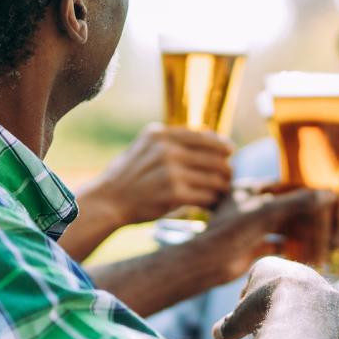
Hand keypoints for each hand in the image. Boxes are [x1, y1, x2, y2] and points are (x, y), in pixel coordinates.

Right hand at [79, 123, 232, 225]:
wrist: (108, 200)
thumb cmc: (130, 175)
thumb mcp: (146, 147)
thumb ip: (173, 141)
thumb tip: (211, 135)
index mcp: (160, 135)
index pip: (204, 136)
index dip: (222, 145)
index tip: (230, 152)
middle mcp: (166, 149)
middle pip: (214, 157)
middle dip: (225, 169)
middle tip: (227, 178)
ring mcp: (171, 171)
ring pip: (214, 178)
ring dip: (222, 187)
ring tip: (221, 192)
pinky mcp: (174, 193)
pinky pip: (206, 195)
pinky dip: (212, 201)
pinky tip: (211, 204)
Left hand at [199, 182, 333, 283]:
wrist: (211, 262)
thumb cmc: (234, 230)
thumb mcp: (268, 211)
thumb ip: (298, 202)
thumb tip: (328, 193)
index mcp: (248, 188)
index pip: (283, 186)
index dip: (305, 191)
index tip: (327, 196)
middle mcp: (250, 205)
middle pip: (284, 207)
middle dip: (306, 215)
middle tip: (329, 219)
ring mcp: (251, 226)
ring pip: (282, 226)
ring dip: (301, 232)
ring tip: (323, 236)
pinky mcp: (253, 246)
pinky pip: (278, 244)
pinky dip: (292, 247)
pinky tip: (310, 252)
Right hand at [212, 256, 338, 338]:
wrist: (303, 310)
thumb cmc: (263, 311)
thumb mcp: (237, 321)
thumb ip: (226, 326)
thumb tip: (216, 334)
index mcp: (267, 265)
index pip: (253, 284)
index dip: (247, 304)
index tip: (245, 322)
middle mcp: (295, 268)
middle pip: (280, 290)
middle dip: (273, 308)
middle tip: (267, 331)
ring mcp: (318, 283)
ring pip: (305, 301)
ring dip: (297, 317)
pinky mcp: (337, 300)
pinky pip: (326, 315)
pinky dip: (318, 327)